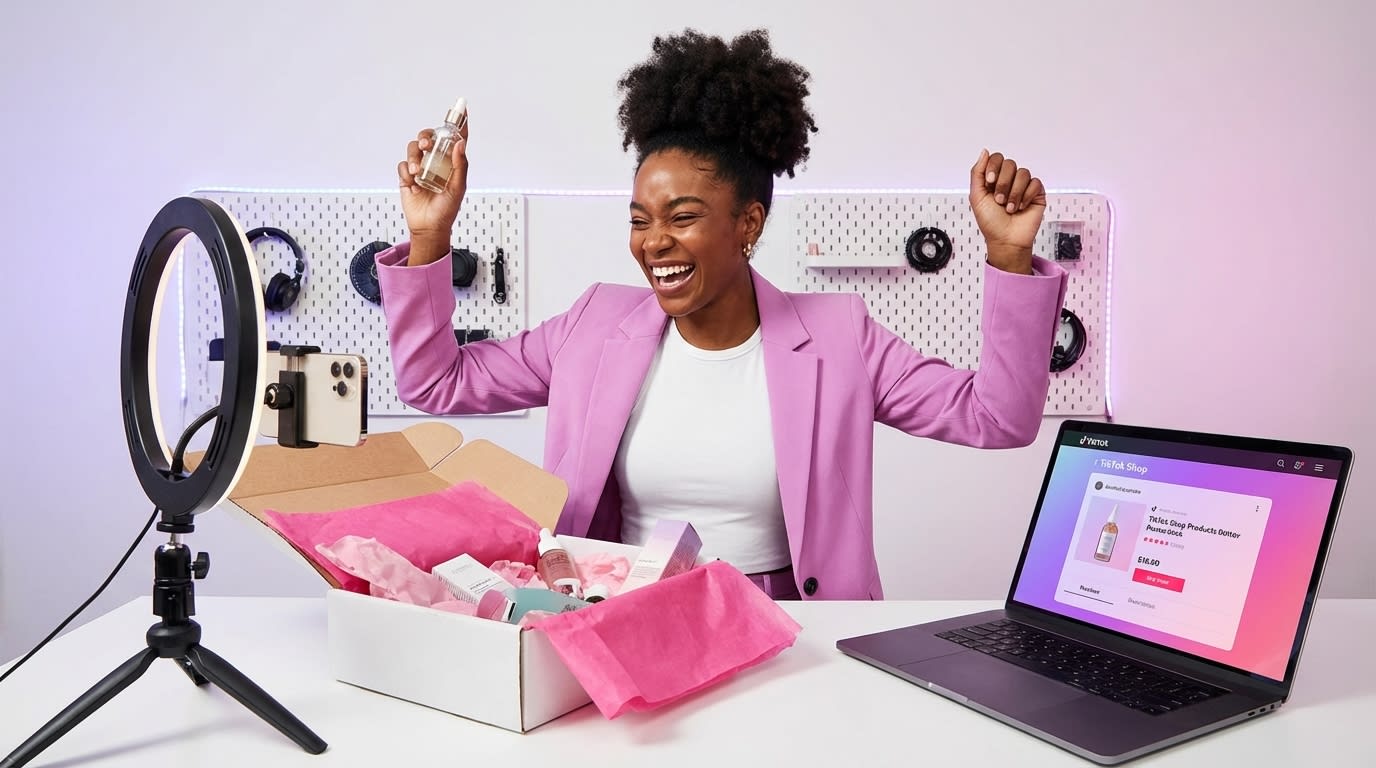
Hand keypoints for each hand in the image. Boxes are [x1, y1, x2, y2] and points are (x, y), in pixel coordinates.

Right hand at [397, 118, 469, 264]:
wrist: (429, 227)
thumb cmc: (446, 210)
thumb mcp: (458, 188)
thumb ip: (460, 166)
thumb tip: (460, 144)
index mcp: (451, 162)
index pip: (455, 138)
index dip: (458, 123)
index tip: (462, 108)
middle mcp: (435, 162)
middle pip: (429, 137)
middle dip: (427, 135)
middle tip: (427, 143)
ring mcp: (420, 168)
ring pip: (414, 148)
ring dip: (414, 155)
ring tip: (417, 171)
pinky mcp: (407, 177)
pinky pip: (403, 165)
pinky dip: (406, 171)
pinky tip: (413, 183)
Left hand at [969, 149, 1045, 274]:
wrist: (1005, 240)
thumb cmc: (990, 222)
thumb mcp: (976, 197)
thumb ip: (977, 173)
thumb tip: (984, 152)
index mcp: (994, 179)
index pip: (997, 158)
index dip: (994, 167)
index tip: (990, 182)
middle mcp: (1009, 180)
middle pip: (1010, 164)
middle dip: (1002, 183)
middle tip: (999, 200)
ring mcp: (1023, 186)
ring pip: (1023, 173)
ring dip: (1014, 193)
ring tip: (1010, 208)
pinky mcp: (1036, 193)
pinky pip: (1035, 183)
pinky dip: (1026, 196)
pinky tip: (1021, 207)